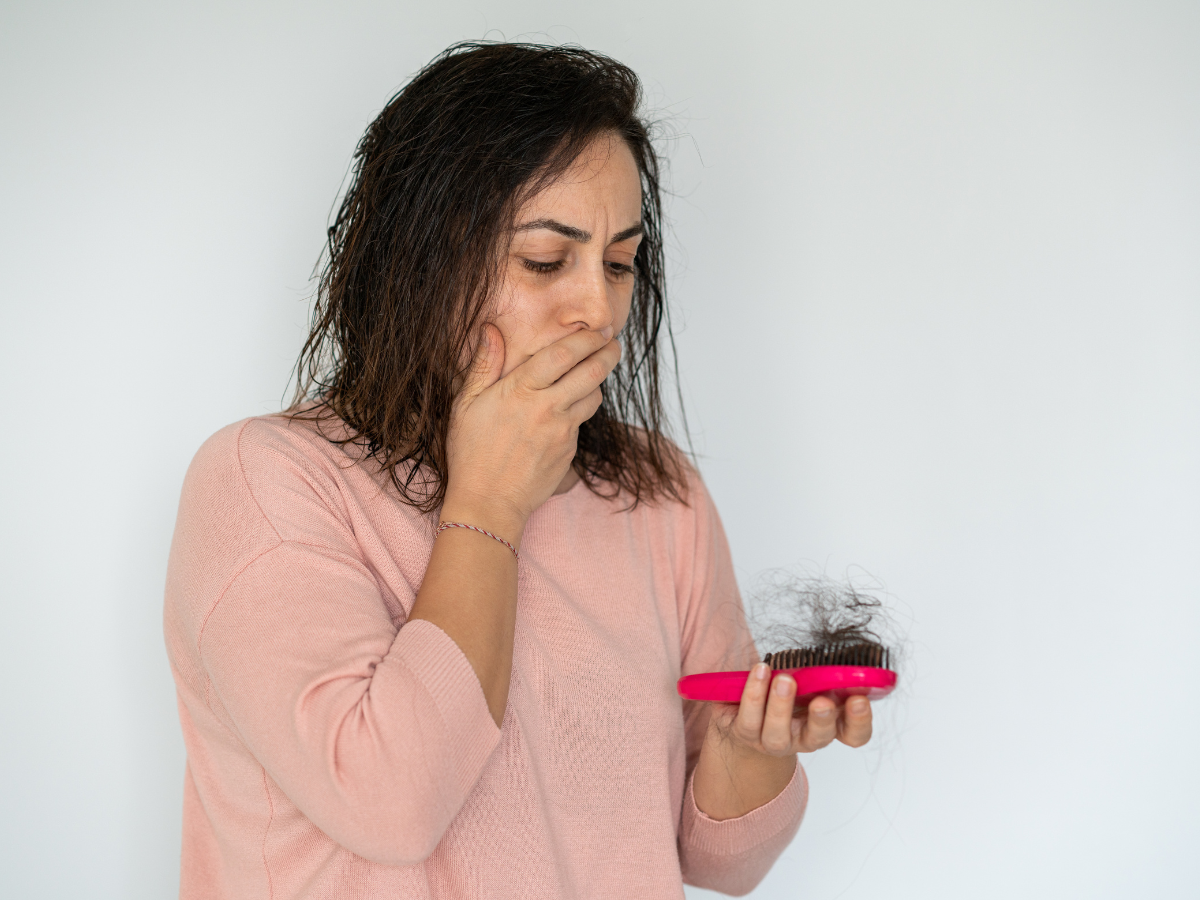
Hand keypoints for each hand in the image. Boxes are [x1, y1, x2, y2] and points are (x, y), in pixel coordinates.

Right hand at [443, 323, 620, 537]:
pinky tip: (568, 408)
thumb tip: (491, 330)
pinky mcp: (569, 452)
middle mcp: (548, 409)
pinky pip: (582, 423)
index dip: (586, 339)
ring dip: (597, 381)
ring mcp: (562, 432)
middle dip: (608, 353)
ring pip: (594, 397)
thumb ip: (484, 366)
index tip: (597, 330)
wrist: (488, 504)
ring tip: (593, 372)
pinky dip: (580, 410)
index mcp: (521, 391)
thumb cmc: (471, 453)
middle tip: (612, 343)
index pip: (564, 354)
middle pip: (592, 372)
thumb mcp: (465, 405)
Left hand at [715, 663, 873, 756]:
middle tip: (822, 700)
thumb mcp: (811, 679)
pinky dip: (754, 694)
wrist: (748, 710)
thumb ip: (823, 674)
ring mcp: (776, 740)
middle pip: (819, 736)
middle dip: (822, 718)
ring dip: (781, 705)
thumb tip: (834, 657)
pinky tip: (760, 671)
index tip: (859, 699)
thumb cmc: (789, 689)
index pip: (854, 734)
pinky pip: (749, 719)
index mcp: (830, 724)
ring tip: (784, 679)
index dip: (860, 721)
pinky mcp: (747, 733)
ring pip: (778, 733)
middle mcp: (805, 737)